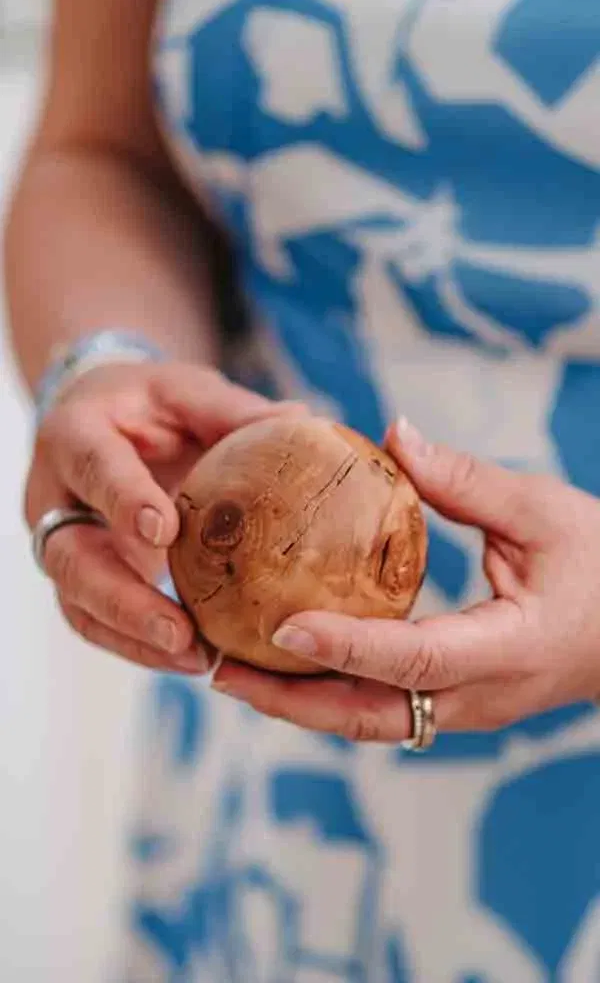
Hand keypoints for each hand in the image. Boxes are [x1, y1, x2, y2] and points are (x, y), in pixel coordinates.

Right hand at [26, 361, 292, 673]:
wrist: (102, 418)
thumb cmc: (148, 404)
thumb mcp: (185, 392)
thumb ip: (232, 411)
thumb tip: (301, 421)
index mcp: (76, 434)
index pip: (94, 469)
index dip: (124, 500)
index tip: (165, 532)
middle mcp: (54, 495)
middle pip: (72, 559)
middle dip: (125, 602)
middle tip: (181, 632)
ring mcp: (61, 542)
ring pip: (79, 603)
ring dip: (134, 638)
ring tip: (196, 660)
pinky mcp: (77, 576)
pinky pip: (95, 621)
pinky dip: (139, 646)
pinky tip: (192, 659)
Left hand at [212, 417, 599, 740]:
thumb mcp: (544, 511)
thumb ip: (466, 479)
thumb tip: (392, 433)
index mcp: (509, 650)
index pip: (413, 659)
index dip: (345, 646)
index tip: (280, 625)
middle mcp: (481, 697)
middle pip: (370, 716)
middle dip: (291, 702)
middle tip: (220, 667)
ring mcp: (467, 710)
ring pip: (369, 722)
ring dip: (299, 704)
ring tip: (233, 671)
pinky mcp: (456, 703)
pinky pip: (382, 708)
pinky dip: (329, 692)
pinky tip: (288, 662)